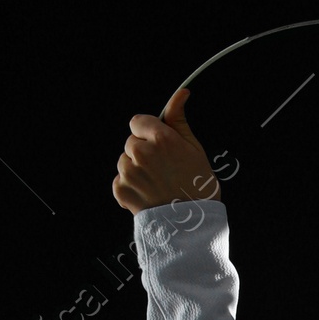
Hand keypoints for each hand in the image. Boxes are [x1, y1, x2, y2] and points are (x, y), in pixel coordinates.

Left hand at [112, 88, 218, 212]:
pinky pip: (120, 180)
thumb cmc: (198, 187)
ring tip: (156, 184)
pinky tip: (148, 194)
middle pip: (132, 142)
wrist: (193, 226)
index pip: (138, 121)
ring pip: (125, 161)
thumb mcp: (194, 148)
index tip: (159, 146)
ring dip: (136, 169)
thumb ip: (179, 119)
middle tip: (163, 170)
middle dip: (143, 152)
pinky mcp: (121, 189)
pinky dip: (130, 187)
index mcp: (161, 139)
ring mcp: (129, 171)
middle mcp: (142, 152)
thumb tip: (181, 93)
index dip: (149, 132)